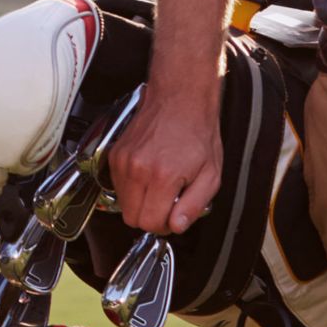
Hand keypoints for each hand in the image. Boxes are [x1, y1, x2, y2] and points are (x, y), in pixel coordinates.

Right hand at [109, 78, 222, 235]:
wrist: (180, 99)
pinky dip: (132, 187)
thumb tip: (176, 226)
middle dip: (150, 217)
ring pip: (122, 204)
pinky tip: (149, 174)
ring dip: (140, 202)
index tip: (173, 216)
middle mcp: (137, 169)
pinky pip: (117, 186)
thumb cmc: (197, 132)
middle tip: (167, 204)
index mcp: (162, 176)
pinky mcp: (115, 154)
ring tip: (159, 186)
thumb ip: (194, 205)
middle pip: (132, 218)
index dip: (164, 225)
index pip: (150, 223)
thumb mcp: (211, 174)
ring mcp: (122, 161)